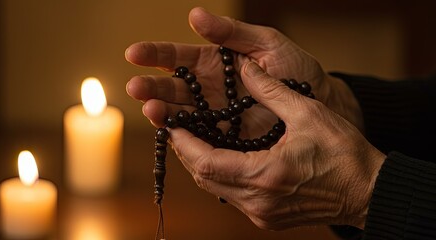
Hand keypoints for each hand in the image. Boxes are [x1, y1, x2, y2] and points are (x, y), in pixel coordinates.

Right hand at [125, 7, 363, 132]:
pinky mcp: (227, 138)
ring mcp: (216, 116)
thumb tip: (195, 16)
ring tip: (150, 110)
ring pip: (182, 114)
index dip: (155, 54)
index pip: (178, 57)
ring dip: (163, 113)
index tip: (134, 53)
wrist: (322, 104)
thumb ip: (232, 32)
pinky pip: (201, 138)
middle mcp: (210, 90)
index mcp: (215, 62)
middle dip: (152, 87)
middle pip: (173, 88)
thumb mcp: (267, 43)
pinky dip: (186, 138)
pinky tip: (172, 134)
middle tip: (136, 88)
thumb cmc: (296, 70)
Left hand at [167, 62, 384, 229]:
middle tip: (178, 128)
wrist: (366, 191)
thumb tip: (247, 69)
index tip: (172, 124)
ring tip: (194, 138)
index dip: (183, 143)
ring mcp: (261, 214)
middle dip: (187, 152)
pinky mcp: (266, 218)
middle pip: (204, 177)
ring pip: (215, 188)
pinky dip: (219, 174)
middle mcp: (257, 202)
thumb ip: (272, 91)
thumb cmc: (343, 154)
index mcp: (265, 175)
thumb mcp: (308, 114)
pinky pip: (231, 194)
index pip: (206, 162)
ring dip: (201, 163)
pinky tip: (220, 156)